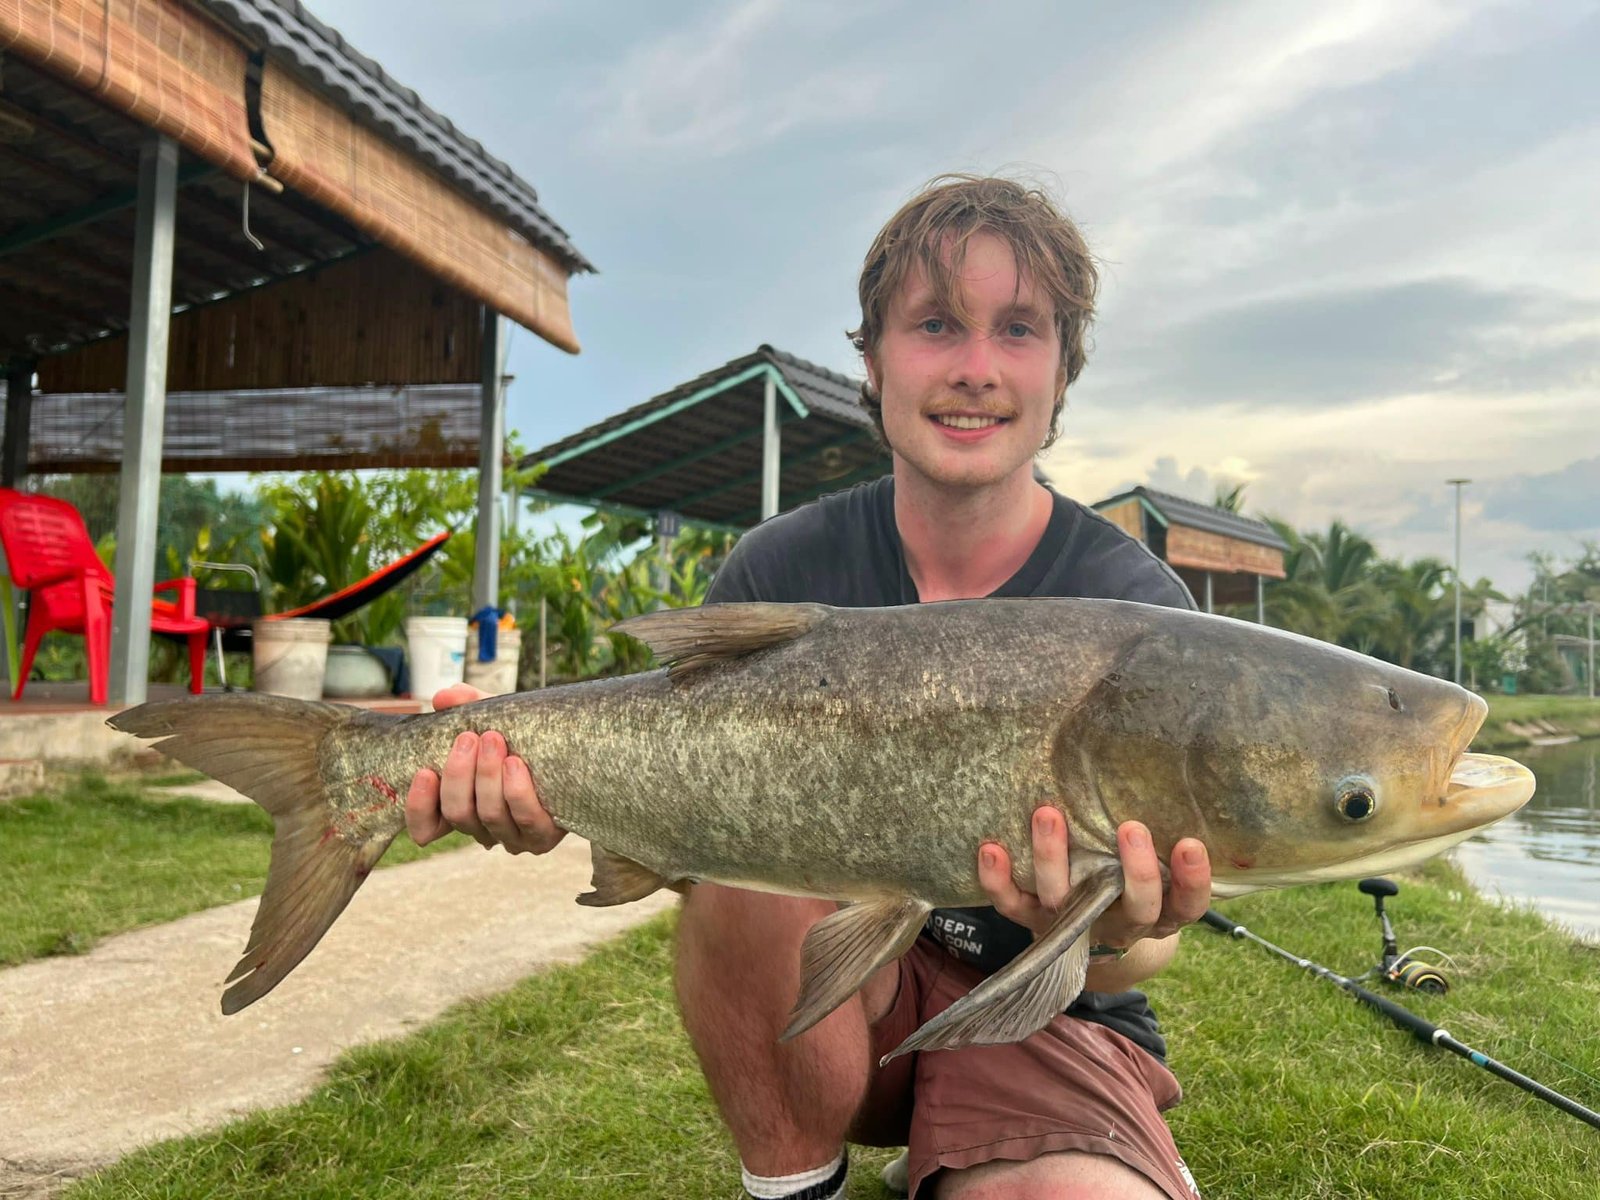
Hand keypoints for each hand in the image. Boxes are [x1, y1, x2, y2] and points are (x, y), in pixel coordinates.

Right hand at [404, 683, 564, 854]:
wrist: (571, 746)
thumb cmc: (523, 737)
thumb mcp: (493, 718)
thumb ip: (467, 706)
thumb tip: (444, 697)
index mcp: (462, 806)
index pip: (425, 829)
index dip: (418, 807)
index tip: (424, 772)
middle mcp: (482, 828)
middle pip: (458, 814)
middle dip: (459, 775)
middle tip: (467, 738)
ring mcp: (512, 836)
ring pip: (489, 815)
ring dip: (488, 776)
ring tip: (493, 740)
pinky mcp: (542, 836)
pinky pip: (526, 820)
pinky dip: (517, 791)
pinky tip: (515, 765)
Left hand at [977, 809, 1210, 944]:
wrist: (1089, 922)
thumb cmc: (1128, 871)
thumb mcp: (1151, 855)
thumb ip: (1158, 822)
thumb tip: (1145, 743)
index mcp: (1161, 910)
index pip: (1187, 904)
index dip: (1193, 882)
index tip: (1190, 844)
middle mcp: (1122, 922)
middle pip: (1137, 909)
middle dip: (1137, 872)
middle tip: (1130, 826)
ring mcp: (1077, 925)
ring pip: (1066, 903)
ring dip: (1054, 860)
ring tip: (1047, 813)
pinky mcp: (1035, 923)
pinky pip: (1014, 907)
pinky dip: (999, 882)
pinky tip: (991, 849)